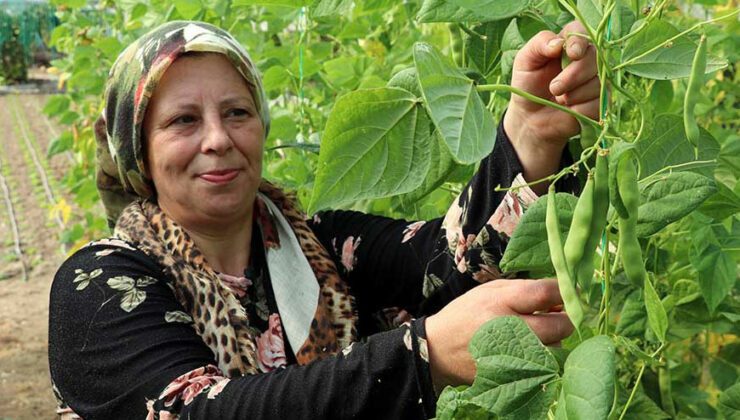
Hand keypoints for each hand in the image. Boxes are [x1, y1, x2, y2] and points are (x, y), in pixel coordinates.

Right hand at [424, 278, 573, 392]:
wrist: (439, 350)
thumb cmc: (467, 314)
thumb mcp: (489, 291)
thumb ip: (525, 289)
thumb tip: (561, 293)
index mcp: (500, 302)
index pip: (545, 293)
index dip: (564, 290)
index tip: (571, 289)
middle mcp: (509, 329)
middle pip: (560, 324)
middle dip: (566, 317)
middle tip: (558, 313)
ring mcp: (513, 356)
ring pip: (557, 347)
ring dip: (555, 338)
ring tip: (538, 331)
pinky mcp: (514, 374)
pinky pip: (545, 364)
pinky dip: (545, 354)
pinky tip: (531, 346)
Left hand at [503, 21, 599, 192]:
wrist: (529, 118)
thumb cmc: (527, 85)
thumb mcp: (525, 61)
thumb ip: (539, 44)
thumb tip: (559, 43)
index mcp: (570, 44)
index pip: (584, 33)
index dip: (581, 42)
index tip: (572, 54)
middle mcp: (588, 59)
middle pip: (595, 58)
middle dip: (573, 75)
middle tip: (553, 88)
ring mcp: (597, 80)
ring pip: (597, 83)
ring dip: (573, 95)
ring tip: (559, 99)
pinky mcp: (601, 102)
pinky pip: (598, 104)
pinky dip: (579, 109)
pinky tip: (569, 110)